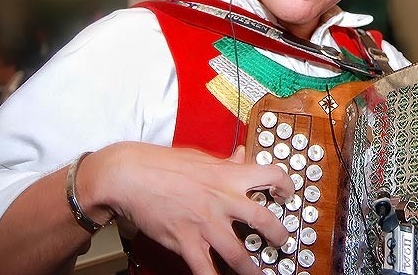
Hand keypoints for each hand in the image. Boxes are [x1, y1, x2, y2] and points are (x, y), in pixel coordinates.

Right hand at [87, 142, 293, 274]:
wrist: (129, 175)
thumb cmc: (163, 163)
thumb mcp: (202, 158)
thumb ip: (226, 161)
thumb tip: (241, 155)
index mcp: (229, 175)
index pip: (272, 175)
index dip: (286, 185)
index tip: (288, 194)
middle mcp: (223, 199)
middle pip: (264, 220)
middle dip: (279, 235)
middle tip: (283, 242)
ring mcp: (206, 223)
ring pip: (239, 254)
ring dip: (253, 269)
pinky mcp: (186, 241)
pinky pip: (205, 269)